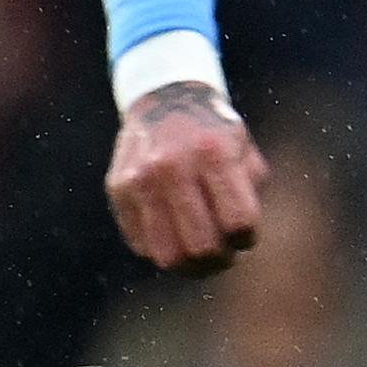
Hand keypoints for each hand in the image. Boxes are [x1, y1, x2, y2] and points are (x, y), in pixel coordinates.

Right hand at [106, 84, 266, 273]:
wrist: (165, 99)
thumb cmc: (215, 133)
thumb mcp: (243, 151)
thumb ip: (249, 194)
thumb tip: (239, 243)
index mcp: (214, 153)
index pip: (238, 222)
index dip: (247, 238)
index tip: (244, 234)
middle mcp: (173, 165)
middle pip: (202, 246)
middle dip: (220, 261)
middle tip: (224, 256)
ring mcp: (140, 179)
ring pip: (166, 254)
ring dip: (189, 266)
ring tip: (200, 257)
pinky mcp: (117, 189)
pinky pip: (141, 243)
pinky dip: (162, 248)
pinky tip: (174, 234)